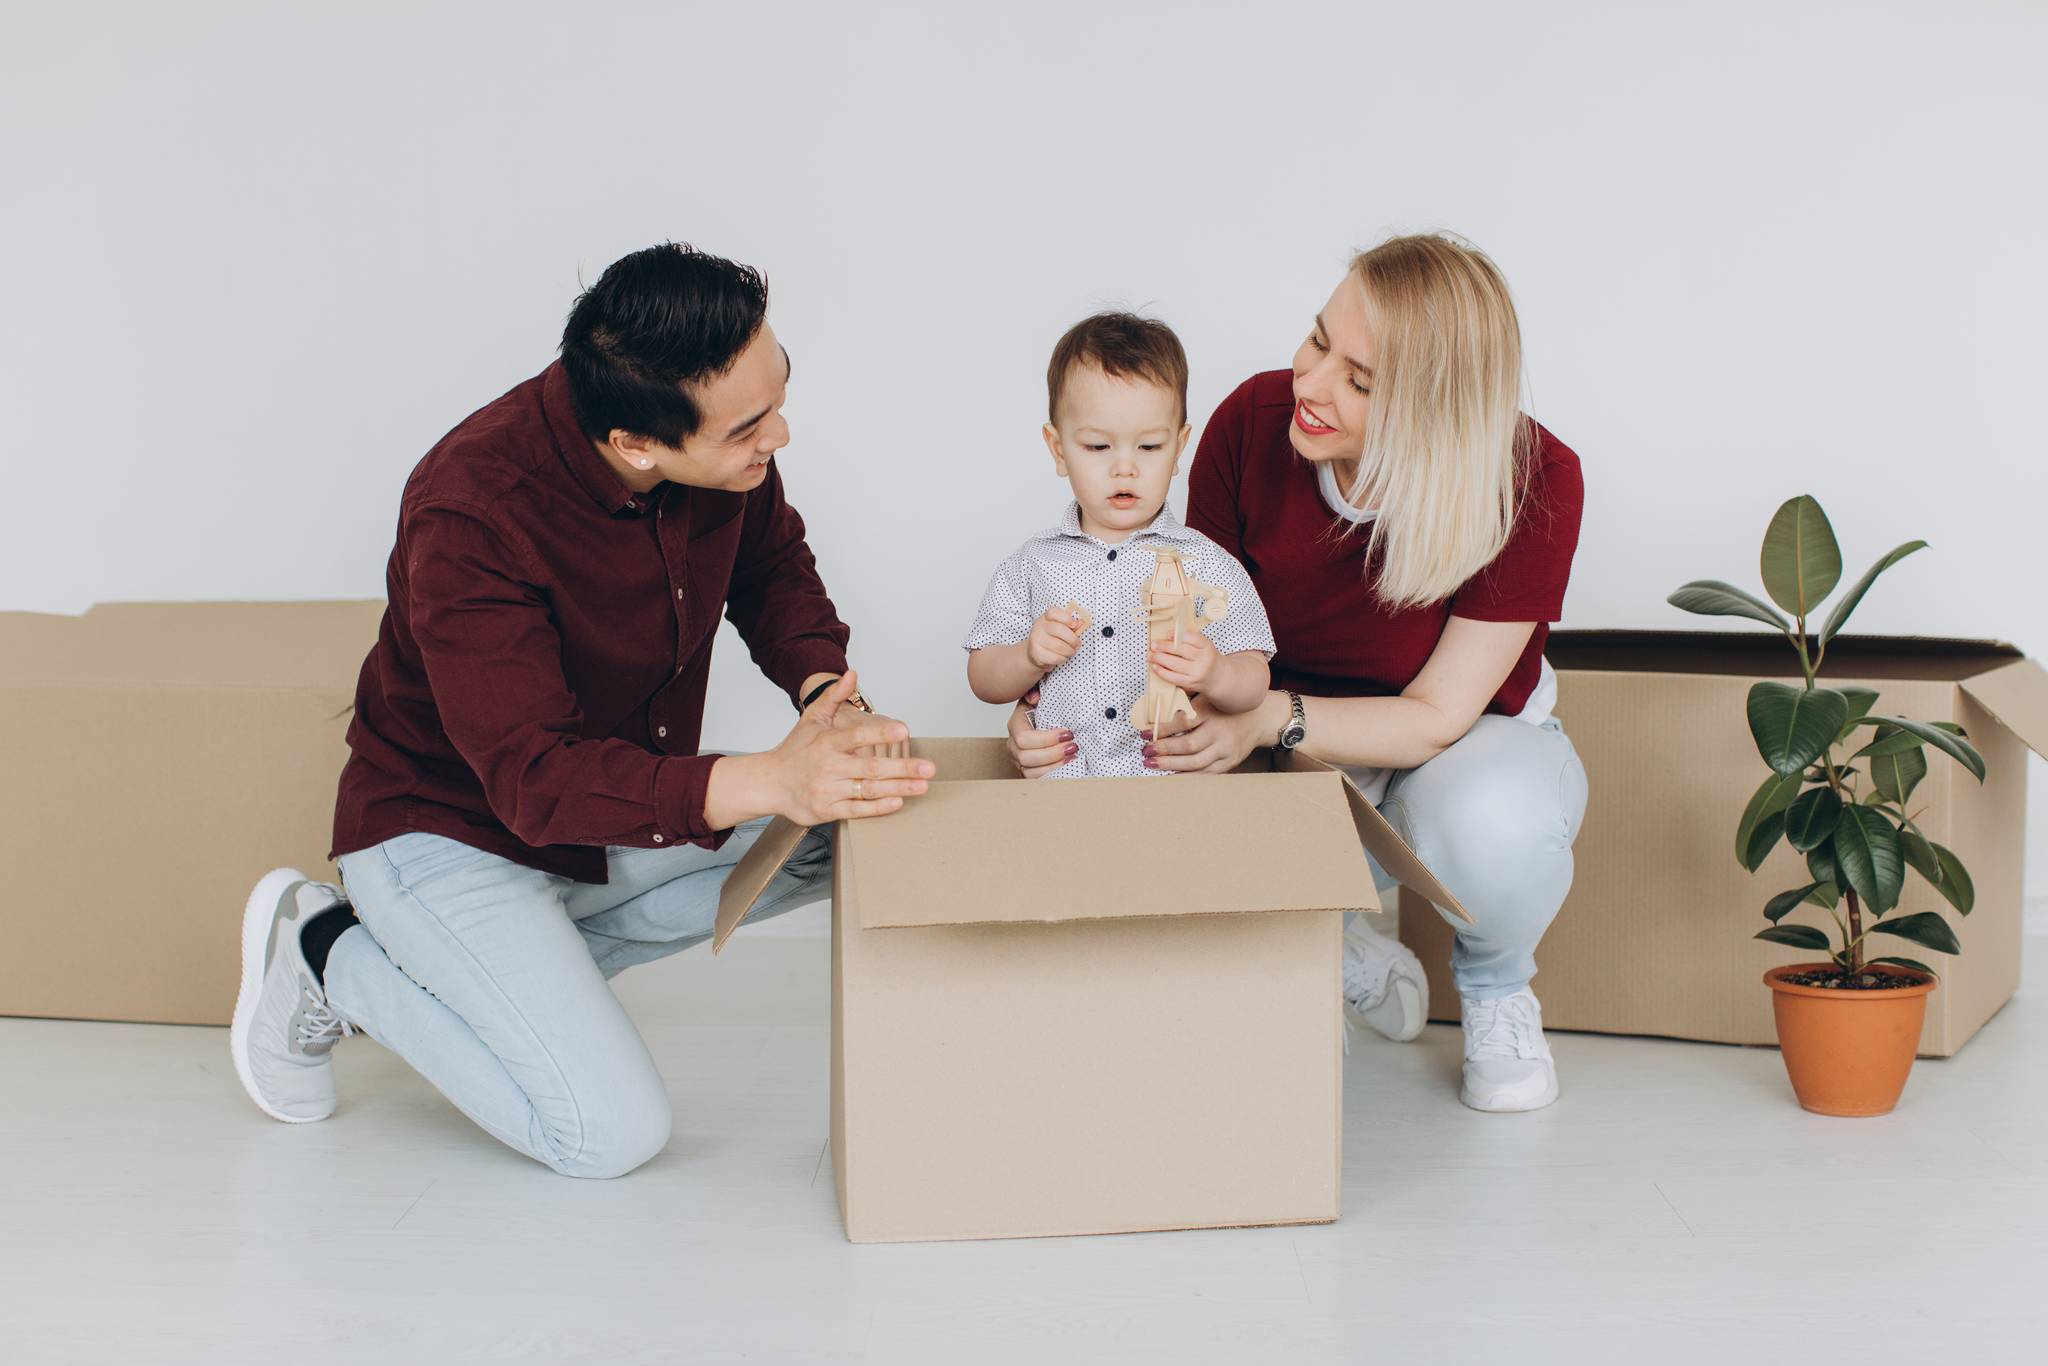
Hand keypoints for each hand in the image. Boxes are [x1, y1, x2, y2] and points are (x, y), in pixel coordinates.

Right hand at [765, 671, 934, 822]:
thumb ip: (834, 697)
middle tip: (929, 767)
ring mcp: (828, 790)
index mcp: (826, 742)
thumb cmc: (795, 750)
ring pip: (868, 790)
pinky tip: (898, 802)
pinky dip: (878, 808)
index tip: (903, 731)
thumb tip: (852, 675)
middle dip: (902, 768)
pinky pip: (856, 810)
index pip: (856, 736)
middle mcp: (828, 767)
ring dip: (898, 788)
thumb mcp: (812, 718)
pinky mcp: (827, 810)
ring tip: (922, 786)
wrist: (769, 783)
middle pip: (870, 767)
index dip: (880, 733)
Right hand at [1006, 685, 1076, 778]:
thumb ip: (1035, 692)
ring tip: (1073, 756)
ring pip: (1030, 772)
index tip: (1067, 734)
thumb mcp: (1041, 696)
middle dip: (1053, 753)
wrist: (1049, 721)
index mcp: (1015, 725)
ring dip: (1054, 765)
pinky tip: (1068, 765)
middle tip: (1073, 746)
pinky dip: (1053, 774)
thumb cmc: (1046, 709)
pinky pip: (1036, 779)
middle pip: (1026, 757)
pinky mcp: (1028, 771)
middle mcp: (1013, 745)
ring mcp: (1018, 761)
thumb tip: (1034, 698)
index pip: (1024, 738)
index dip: (1047, 739)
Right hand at [1026, 605, 1086, 671]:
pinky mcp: (1036, 654)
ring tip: (1071, 651)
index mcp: (1046, 618)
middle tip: (1077, 644)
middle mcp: (1039, 627)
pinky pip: (1055, 657)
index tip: (1074, 625)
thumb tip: (1081, 623)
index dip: (1066, 618)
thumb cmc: (1052, 638)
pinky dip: (1062, 658)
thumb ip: (1072, 625)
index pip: (1053, 613)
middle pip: (1059, 630)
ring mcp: (1036, 640)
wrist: (1036, 654)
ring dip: (1069, 651)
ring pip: (1059, 646)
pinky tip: (1062, 657)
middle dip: (1073, 639)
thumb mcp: (1061, 629)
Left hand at [1142, 694, 1265, 774]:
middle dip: (1163, 750)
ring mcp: (1226, 749)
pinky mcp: (1230, 762)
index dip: (1160, 729)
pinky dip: (1187, 776)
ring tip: (1152, 764)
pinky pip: (1206, 773)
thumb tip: (1154, 713)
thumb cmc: (1225, 707)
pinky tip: (1171, 774)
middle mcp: (1219, 731)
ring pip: (1195, 763)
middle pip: (1188, 745)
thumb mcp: (1206, 698)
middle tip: (1145, 752)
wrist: (1258, 717)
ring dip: (1171, 765)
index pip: (1182, 722)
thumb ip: (1184, 705)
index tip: (1143, 733)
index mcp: (1211, 712)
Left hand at [1148, 632, 1219, 692]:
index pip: (1192, 638)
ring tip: (1151, 655)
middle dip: (1164, 647)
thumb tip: (1168, 636)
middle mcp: (1204, 660)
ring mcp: (1197, 673)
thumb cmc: (1206, 658)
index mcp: (1207, 647)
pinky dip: (1162, 672)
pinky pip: (1173, 677)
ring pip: (1175, 665)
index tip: (1167, 634)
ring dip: (1160, 659)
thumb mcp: (1204, 646)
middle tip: (1153, 645)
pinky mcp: (1190, 683)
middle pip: (1181, 651)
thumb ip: (1189, 640)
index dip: (1178, 635)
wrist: (1218, 678)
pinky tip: (1155, 666)